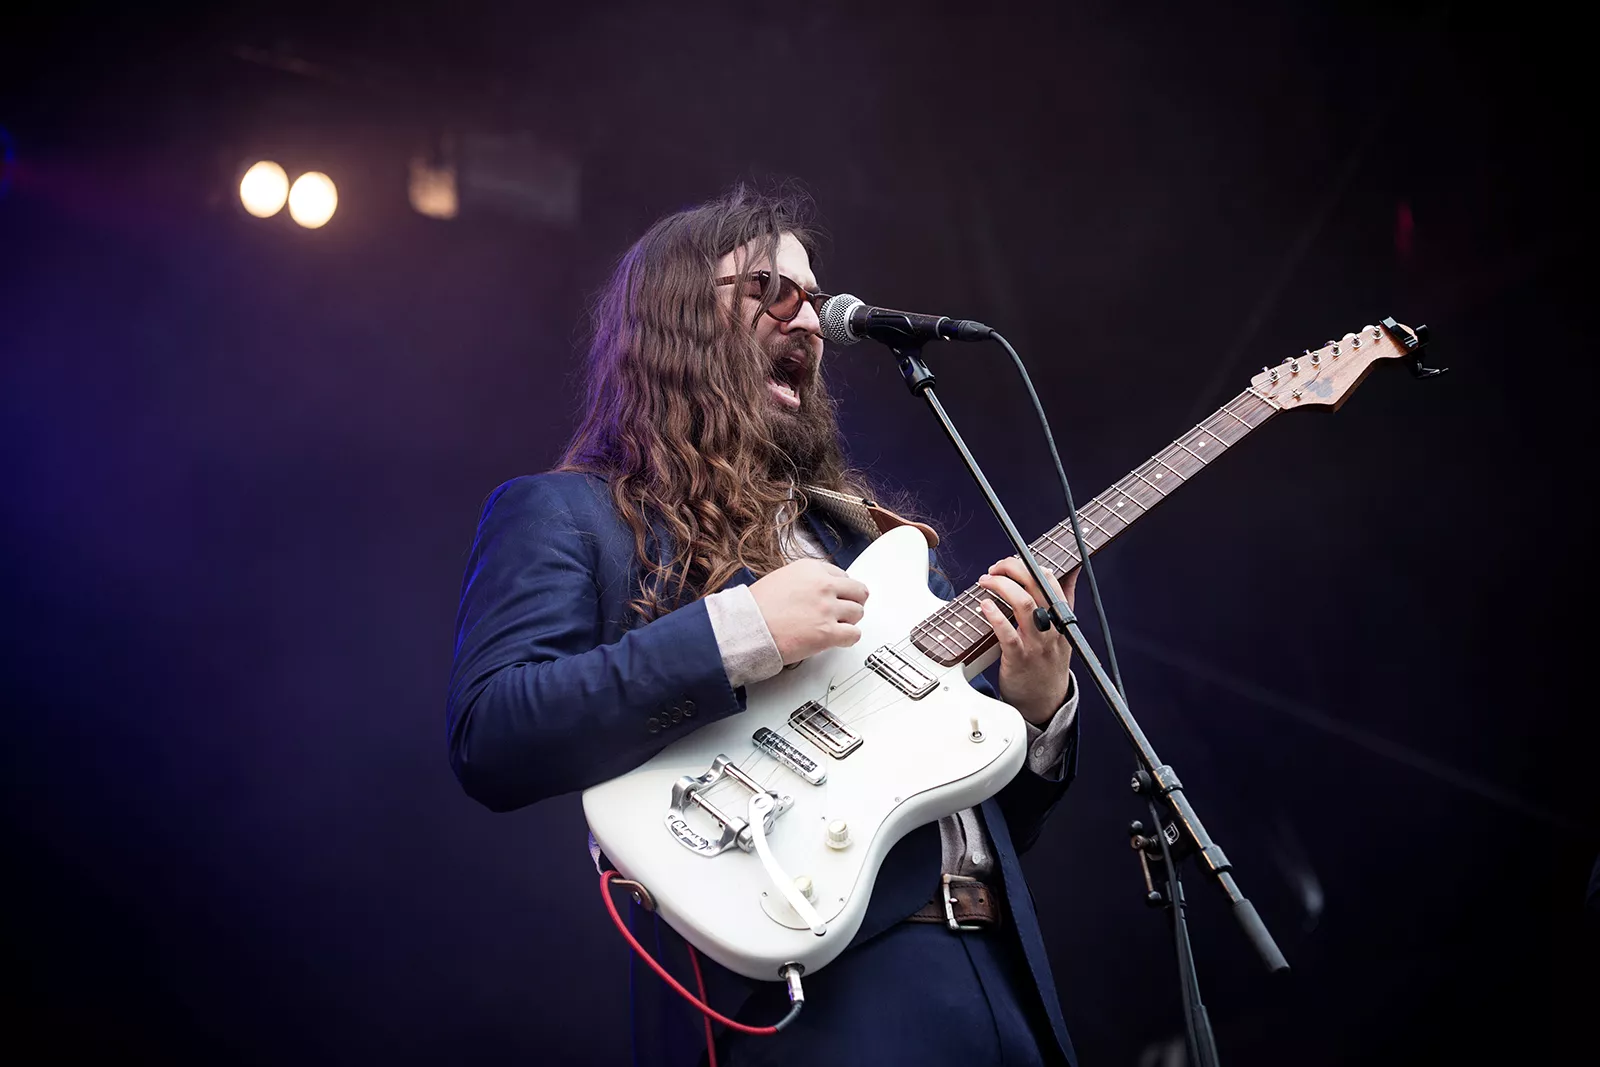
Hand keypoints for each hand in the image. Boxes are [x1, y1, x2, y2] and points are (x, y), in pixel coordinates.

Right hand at [748, 558, 869, 664]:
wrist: (746, 628)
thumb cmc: (756, 607)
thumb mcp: (782, 578)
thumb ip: (806, 581)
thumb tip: (819, 591)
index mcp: (811, 569)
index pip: (842, 576)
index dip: (840, 590)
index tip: (836, 598)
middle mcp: (822, 585)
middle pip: (858, 591)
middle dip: (852, 602)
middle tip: (844, 612)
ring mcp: (827, 609)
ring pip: (858, 613)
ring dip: (849, 621)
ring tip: (835, 627)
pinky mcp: (827, 633)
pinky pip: (854, 635)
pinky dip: (848, 638)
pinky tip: (837, 639)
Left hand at [977, 556, 1078, 724]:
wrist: (1045, 701)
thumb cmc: (1049, 660)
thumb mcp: (1065, 628)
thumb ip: (1065, 598)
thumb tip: (1071, 569)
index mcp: (1062, 617)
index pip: (1052, 580)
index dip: (1029, 564)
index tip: (1013, 561)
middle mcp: (1052, 627)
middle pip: (1036, 586)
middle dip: (1012, 568)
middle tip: (994, 567)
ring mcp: (1036, 643)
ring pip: (1022, 604)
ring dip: (1000, 586)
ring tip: (985, 581)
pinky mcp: (1018, 659)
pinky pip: (1007, 634)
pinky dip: (994, 615)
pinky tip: (984, 605)